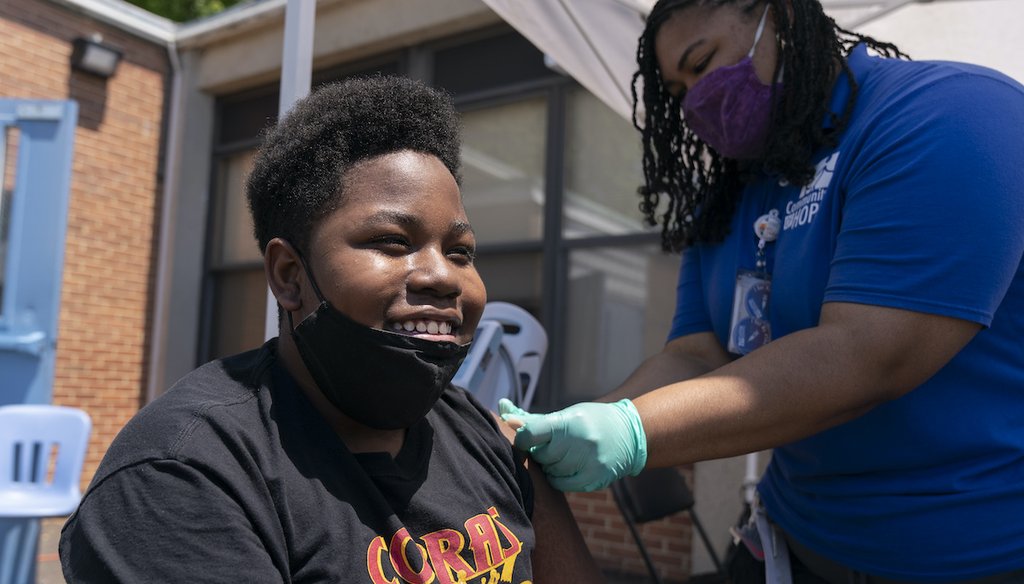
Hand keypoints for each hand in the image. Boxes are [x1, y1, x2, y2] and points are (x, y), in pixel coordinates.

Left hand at [499, 399, 646, 491]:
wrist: (629, 434)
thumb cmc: (589, 420)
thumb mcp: (565, 415)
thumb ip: (532, 419)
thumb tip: (502, 410)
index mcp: (570, 422)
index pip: (533, 433)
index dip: (522, 438)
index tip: (524, 438)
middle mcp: (581, 443)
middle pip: (540, 455)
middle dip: (540, 451)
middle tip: (550, 445)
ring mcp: (588, 463)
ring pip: (549, 471)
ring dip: (550, 465)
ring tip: (563, 454)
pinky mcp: (594, 480)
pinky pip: (559, 484)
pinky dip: (558, 477)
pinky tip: (569, 466)